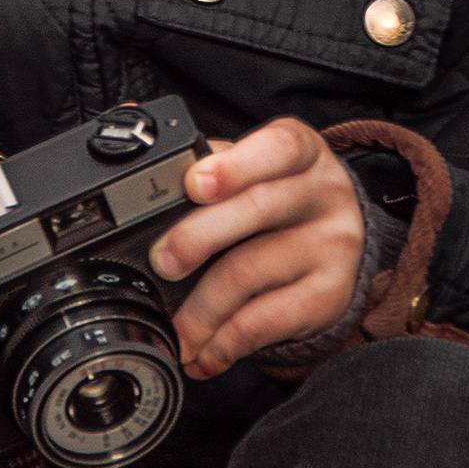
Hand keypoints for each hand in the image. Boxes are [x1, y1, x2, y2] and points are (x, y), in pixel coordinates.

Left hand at [147, 118, 363, 379]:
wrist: (338, 245)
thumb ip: (203, 154)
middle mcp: (323, 192)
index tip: (194, 184)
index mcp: (298, 150)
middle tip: (162, 262)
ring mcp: (333, 244)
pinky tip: (205, 353)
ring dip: (202, 309)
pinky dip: (227, 342)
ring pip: (254, 270)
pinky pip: (269, 319)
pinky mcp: (331, 294)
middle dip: (198, 238)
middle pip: (257, 209)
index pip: (276, 147)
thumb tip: (130, 115)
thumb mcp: (253, 168)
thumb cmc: (278, 199)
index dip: (235, 165)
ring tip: (175, 331)